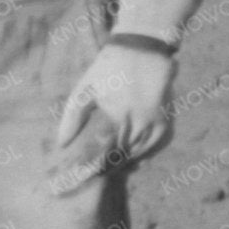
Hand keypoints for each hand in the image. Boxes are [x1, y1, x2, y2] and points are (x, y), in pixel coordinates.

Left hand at [50, 42, 174, 184]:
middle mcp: (140, 121)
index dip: (91, 167)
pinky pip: (156, 144)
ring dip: (125, 163)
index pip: (102, 151)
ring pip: (140, 152)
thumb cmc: (107, 69)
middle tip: (89, 179)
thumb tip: (62, 144)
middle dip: (106, 167)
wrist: (142, 50)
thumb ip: (72, 118)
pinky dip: (145, 154)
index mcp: (118, 114)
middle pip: (122, 155)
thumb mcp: (84, 89)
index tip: (77, 178)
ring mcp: (156, 121)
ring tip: (109, 171)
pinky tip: (133, 160)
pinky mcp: (167, 119)